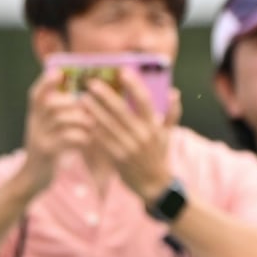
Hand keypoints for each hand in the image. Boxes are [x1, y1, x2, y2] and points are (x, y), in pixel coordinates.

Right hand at [21, 68, 93, 193]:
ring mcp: (39, 138)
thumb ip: (58, 116)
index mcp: (35, 117)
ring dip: (80, 119)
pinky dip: (81, 137)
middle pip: (50, 104)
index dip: (45, 82)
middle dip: (71, 102)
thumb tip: (82, 100)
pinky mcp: (47, 153)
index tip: (58, 72)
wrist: (31, 179)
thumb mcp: (47, 131)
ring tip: (92, 124)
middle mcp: (34, 125)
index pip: (35, 94)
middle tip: (86, 107)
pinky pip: (66, 139)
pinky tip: (88, 140)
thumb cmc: (47, 151)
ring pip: (61, 120)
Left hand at [82, 70, 176, 205]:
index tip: (123, 71)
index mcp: (154, 126)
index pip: (145, 101)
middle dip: (105, 95)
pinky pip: (102, 140)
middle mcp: (142, 135)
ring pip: (108, 125)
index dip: (134, 85)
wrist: (153, 184)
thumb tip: (174, 92)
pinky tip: (83, 119)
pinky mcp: (117, 158)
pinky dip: (92, 128)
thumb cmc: (159, 155)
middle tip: (92, 83)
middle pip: (121, 111)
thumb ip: (171, 113)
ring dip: (94, 110)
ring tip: (82, 98)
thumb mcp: (168, 134)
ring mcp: (129, 147)